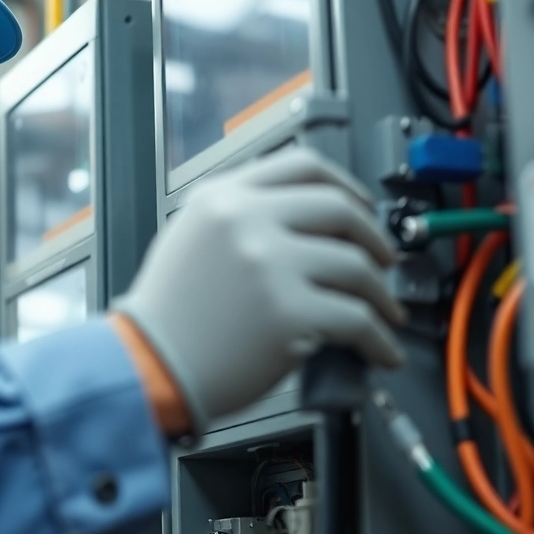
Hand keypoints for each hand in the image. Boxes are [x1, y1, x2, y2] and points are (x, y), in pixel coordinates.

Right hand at [114, 147, 405, 433]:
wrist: (150, 366)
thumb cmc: (168, 315)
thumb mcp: (191, 236)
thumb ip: (242, 215)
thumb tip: (308, 221)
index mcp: (223, 197)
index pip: (304, 166)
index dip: (347, 186)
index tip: (362, 205)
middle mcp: (247, 221)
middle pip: (340, 209)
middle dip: (374, 238)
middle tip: (384, 261)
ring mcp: (270, 265)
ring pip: (358, 266)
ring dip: (380, 294)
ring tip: (383, 312)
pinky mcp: (289, 313)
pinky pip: (358, 320)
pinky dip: (379, 339)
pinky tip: (380, 349)